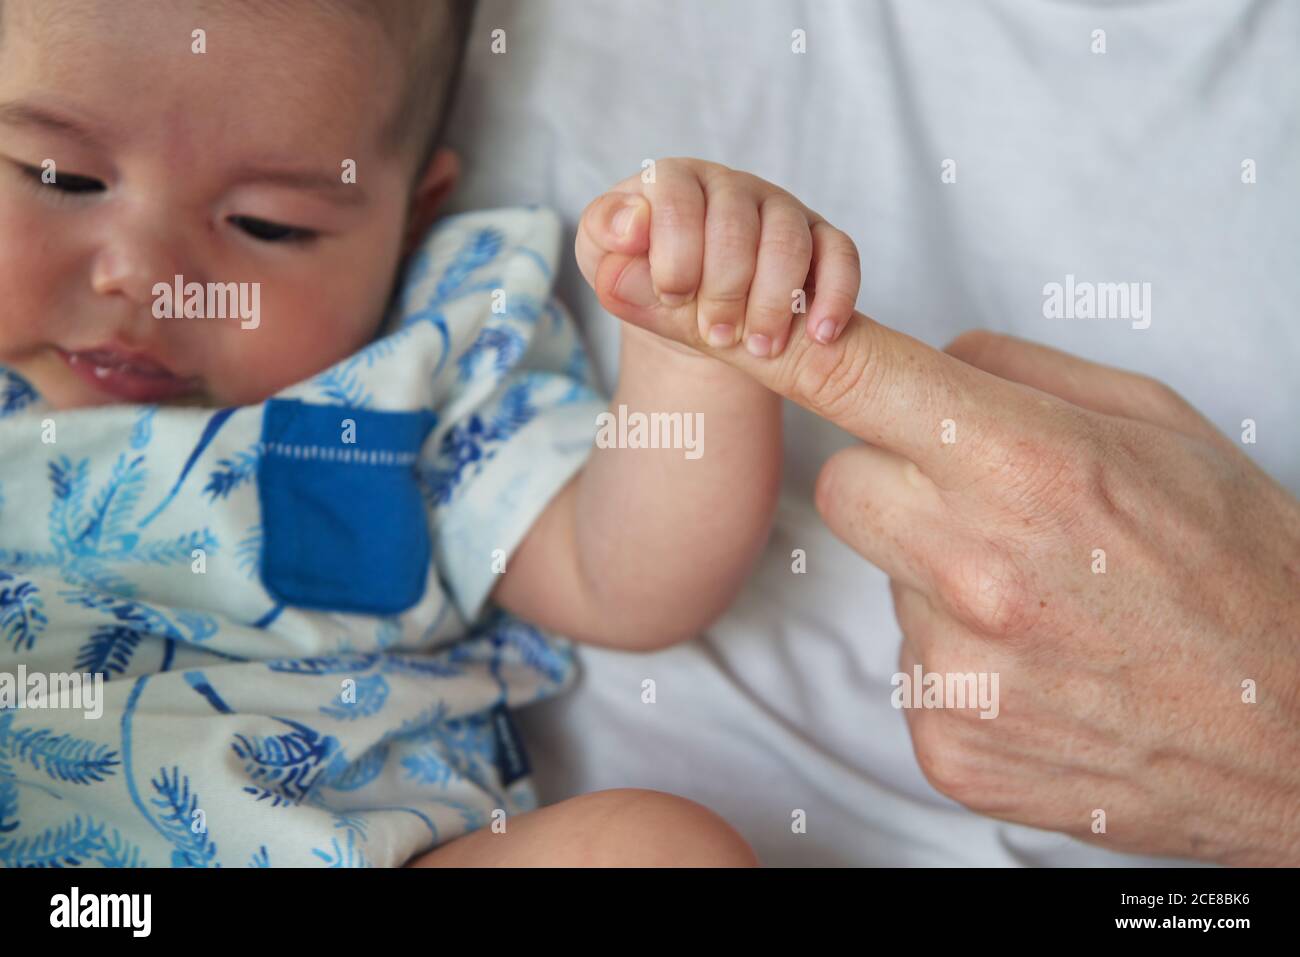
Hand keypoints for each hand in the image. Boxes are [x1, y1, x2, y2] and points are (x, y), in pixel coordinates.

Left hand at [576, 157, 859, 358]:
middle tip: (714, 336)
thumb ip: (605, 241)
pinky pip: (841, 255)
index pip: (676, 197)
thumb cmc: (641, 274)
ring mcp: (780, 209)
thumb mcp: (605, 260)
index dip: (674, 253)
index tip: (672, 296)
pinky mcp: (820, 239)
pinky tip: (819, 334)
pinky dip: (835, 296)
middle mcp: (731, 187)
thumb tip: (628, 229)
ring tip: (759, 348)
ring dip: (773, 302)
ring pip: (789, 242)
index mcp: (674, 181)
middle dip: (724, 290)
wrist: (686, 302)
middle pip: (736, 227)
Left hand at [590, 283, 1299, 862]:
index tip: (665, 300)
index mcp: (1026, 461)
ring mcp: (956, 669)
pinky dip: (959, 667)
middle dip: (899, 484)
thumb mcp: (1160, 428)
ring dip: (936, 580)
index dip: (750, 337)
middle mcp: (976, 564)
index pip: (850, 377)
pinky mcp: (949, 749)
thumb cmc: (1245, 568)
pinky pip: (908, 672)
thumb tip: (928, 354)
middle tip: (995, 512)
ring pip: (881, 581)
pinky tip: (1040, 672)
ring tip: (1042, 604)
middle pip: (843, 485)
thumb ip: (1023, 375)